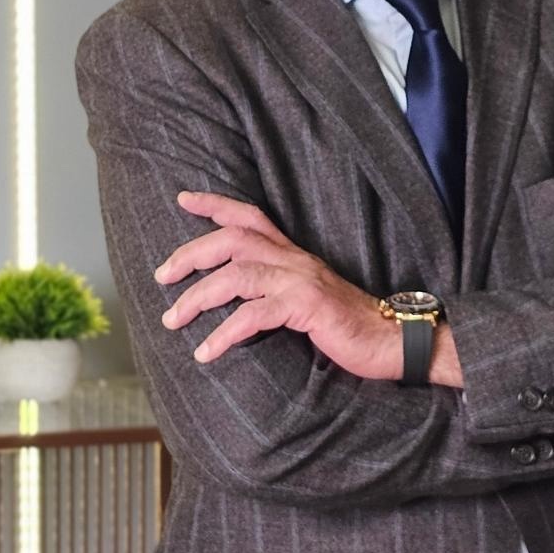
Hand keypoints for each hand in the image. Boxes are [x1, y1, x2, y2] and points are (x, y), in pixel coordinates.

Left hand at [155, 191, 399, 378]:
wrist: (392, 340)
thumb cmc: (348, 325)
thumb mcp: (307, 299)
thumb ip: (276, 292)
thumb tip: (237, 303)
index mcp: (293, 254)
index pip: (249, 217)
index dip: (215, 205)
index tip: (182, 200)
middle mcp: (294, 260)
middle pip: (233, 239)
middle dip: (191, 254)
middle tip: (161, 277)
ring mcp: (301, 281)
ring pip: (237, 275)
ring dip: (198, 297)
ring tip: (173, 320)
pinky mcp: (307, 306)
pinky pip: (255, 315)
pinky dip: (224, 334)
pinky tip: (207, 353)